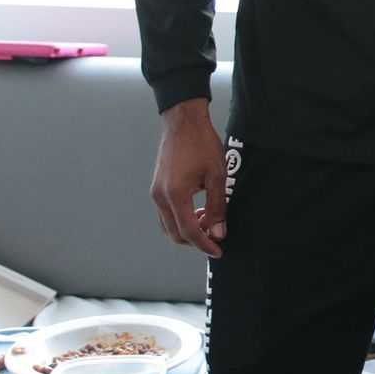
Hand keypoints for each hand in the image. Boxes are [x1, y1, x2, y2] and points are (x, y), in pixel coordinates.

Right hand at [150, 98, 227, 257]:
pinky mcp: (156, 189)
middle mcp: (160, 197)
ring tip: (210, 220)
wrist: (182, 123)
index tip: (218, 251)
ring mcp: (155, 193)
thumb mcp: (217, 175)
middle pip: (176, 234)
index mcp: (175, 194)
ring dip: (188, 230)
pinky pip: (166, 215)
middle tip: (217, 234)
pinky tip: (198, 211)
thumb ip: (218, 206)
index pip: (189, 231)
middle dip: (197, 239)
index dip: (205, 244)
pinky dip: (181, 220)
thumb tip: (219, 233)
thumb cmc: (202, 144)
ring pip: (169, 226)